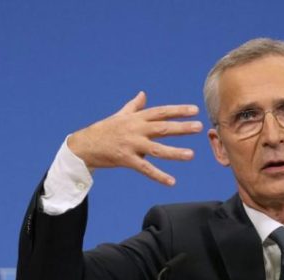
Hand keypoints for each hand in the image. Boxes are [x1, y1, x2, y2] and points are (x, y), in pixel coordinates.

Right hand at [67, 91, 202, 185]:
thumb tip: (143, 94)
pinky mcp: (126, 159)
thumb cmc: (104, 130)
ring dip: (175, 152)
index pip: (161, 112)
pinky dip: (158, 176)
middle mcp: (136, 130)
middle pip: (162, 128)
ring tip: (191, 155)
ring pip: (157, 149)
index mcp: (136, 119)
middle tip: (199, 127)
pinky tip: (172, 182)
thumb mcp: (120, 116)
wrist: (84, 145)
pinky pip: (145, 169)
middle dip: (181, 127)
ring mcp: (131, 145)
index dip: (178, 110)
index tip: (195, 110)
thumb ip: (134, 106)